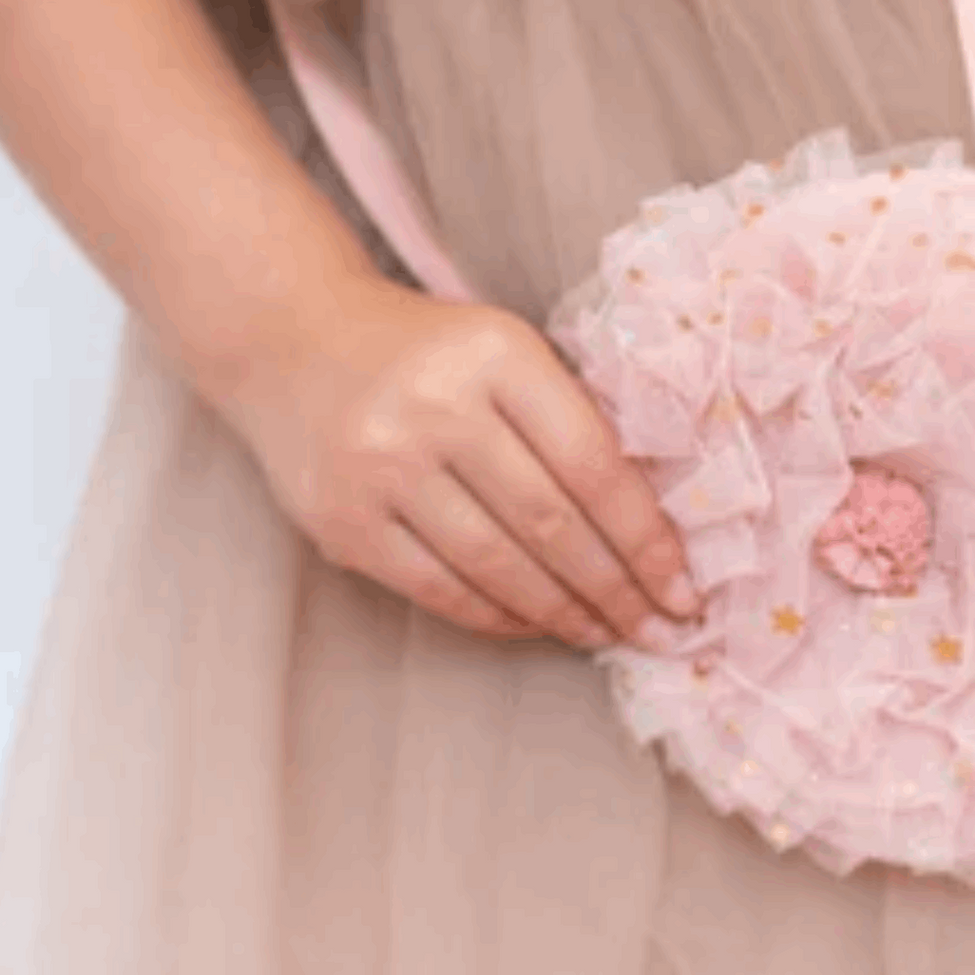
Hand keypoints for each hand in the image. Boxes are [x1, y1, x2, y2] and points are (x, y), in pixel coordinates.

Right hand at [211, 272, 701, 649]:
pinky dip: (499, 616)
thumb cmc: (429, 355)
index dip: (646, 538)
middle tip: (659, 630)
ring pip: (499, 565)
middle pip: (552, 524)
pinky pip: (440, 589)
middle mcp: (436, 408)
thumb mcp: (505, 353)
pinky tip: (538, 624)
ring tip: (606, 634)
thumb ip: (568, 420)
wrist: (290, 340)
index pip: (594, 465)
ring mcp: (382, 467)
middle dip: (617, 590)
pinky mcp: (343, 520)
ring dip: (565, 613)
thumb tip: (651, 531)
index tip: (684, 588)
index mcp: (497, 356)